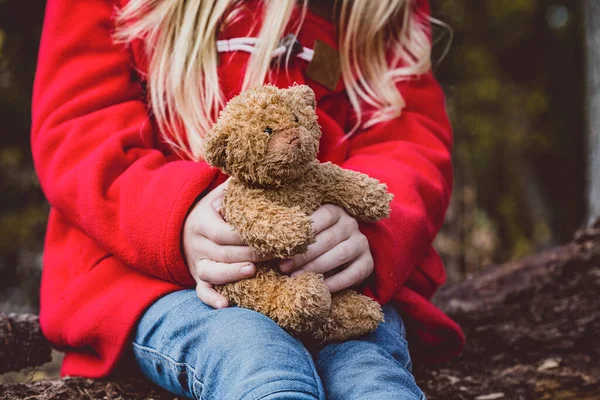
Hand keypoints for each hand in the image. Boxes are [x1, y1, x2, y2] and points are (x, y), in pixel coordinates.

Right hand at [183, 180, 267, 307]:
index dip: (246, 236)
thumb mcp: (220, 194)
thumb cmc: (214, 210)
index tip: (271, 236)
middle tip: (275, 254)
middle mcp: (198, 244)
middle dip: (250, 254)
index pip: (224, 232)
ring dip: (231, 274)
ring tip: (252, 272)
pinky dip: (211, 299)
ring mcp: (197, 263)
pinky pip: (201, 291)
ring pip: (211, 272)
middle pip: (223, 252)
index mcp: (203, 222)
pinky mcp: (198, 278)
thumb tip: (260, 169)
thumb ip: (238, 186)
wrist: (184, 228)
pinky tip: (226, 305)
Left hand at [279, 204, 373, 292]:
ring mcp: (361, 243)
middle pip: (328, 239)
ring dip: (316, 268)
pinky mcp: (368, 263)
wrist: (342, 254)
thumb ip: (288, 236)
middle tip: (283, 267)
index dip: (301, 234)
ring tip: (296, 278)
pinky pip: (353, 274)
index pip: (320, 218)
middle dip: (303, 255)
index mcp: (335, 211)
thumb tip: (259, 250)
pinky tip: (318, 288)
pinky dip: (335, 283)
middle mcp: (351, 224)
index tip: (281, 249)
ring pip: (340, 255)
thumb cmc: (314, 241)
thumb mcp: (304, 233)